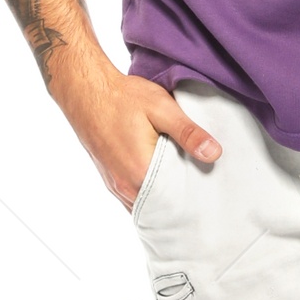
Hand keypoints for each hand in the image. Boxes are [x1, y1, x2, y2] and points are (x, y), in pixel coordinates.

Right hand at [57, 66, 222, 208]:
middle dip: (182, 202)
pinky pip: (134, 197)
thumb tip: (214, 154)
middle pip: (161, 207)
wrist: (86, 91)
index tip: (210, 191)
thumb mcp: (162, 109)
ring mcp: (115, 185)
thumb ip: (188, 133)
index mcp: (141, 173)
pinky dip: (150, 194)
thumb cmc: (122, 97)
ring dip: (164, 199)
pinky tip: (163, 181)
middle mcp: (125, 186)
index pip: (176, 202)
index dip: (195, 199)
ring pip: (146, 204)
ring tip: (186, 186)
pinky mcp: (109, 179)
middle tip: (203, 191)